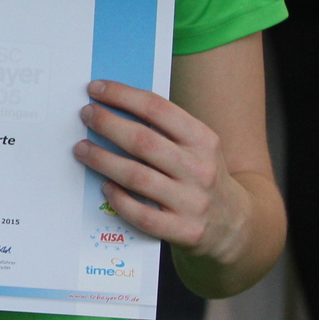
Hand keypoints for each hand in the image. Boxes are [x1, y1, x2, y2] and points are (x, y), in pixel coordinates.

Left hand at [75, 80, 249, 263]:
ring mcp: (192, 202)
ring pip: (136, 177)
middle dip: (107, 124)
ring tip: (81, 148)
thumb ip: (164, 129)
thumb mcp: (197, 147)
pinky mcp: (184, 231)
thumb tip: (112, 105)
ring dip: (102, 159)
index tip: (96, 88)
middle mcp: (200, 169)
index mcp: (204, 141)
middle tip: (86, 114)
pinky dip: (118, 199)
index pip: (158, 110)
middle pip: (143, 141)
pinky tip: (105, 186)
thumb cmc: (201, 175)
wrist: (237, 225)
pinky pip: (142, 215)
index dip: (123, 96)